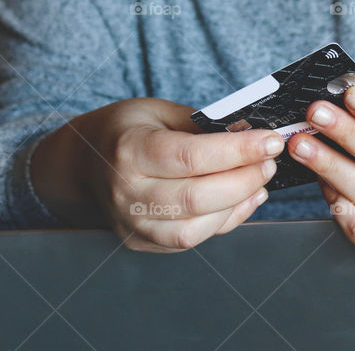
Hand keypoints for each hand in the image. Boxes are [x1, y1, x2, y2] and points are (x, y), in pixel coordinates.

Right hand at [31, 97, 284, 251]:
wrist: (84, 162)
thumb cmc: (127, 129)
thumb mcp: (159, 110)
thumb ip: (202, 125)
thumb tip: (250, 134)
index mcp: (129, 150)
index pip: (190, 156)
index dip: (237, 150)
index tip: (270, 140)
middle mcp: (127, 193)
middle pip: (196, 198)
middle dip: (244, 179)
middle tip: (270, 162)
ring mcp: (132, 224)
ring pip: (195, 229)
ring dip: (238, 204)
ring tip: (260, 181)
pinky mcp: (142, 243)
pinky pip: (191, 240)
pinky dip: (224, 221)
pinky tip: (243, 199)